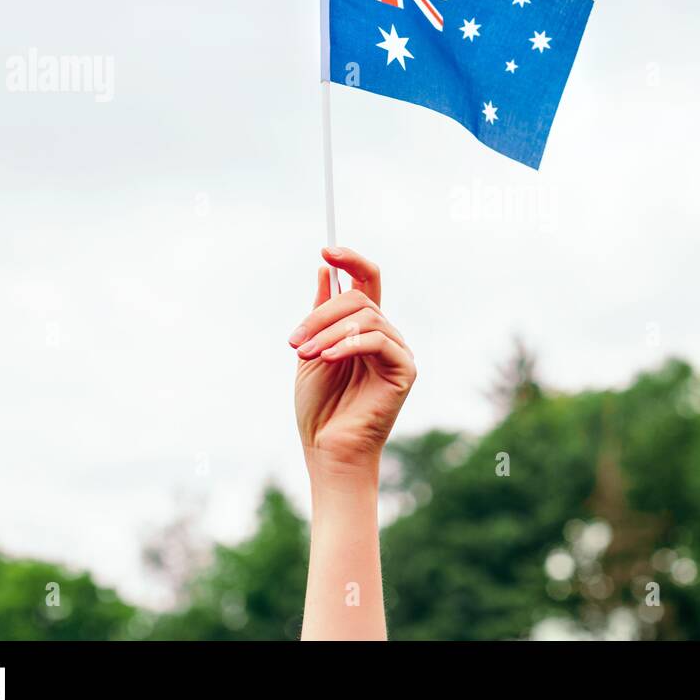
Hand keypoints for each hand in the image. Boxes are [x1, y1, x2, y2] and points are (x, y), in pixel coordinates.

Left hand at [290, 247, 415, 481]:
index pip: (366, 281)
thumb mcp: (310, 351)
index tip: (327, 250)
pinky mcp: (404, 370)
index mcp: (362, 328)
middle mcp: (384, 335)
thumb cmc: (319, 407)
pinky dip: (349, 344)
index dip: (350, 260)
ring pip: (367, 318)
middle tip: (295, 340)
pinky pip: (380, 341)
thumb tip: (326, 270)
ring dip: (329, 332)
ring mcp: (397, 351)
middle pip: (360, 298)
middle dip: (322, 314)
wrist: (327, 449)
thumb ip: (319, 314)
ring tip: (305, 354)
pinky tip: (328, 358)